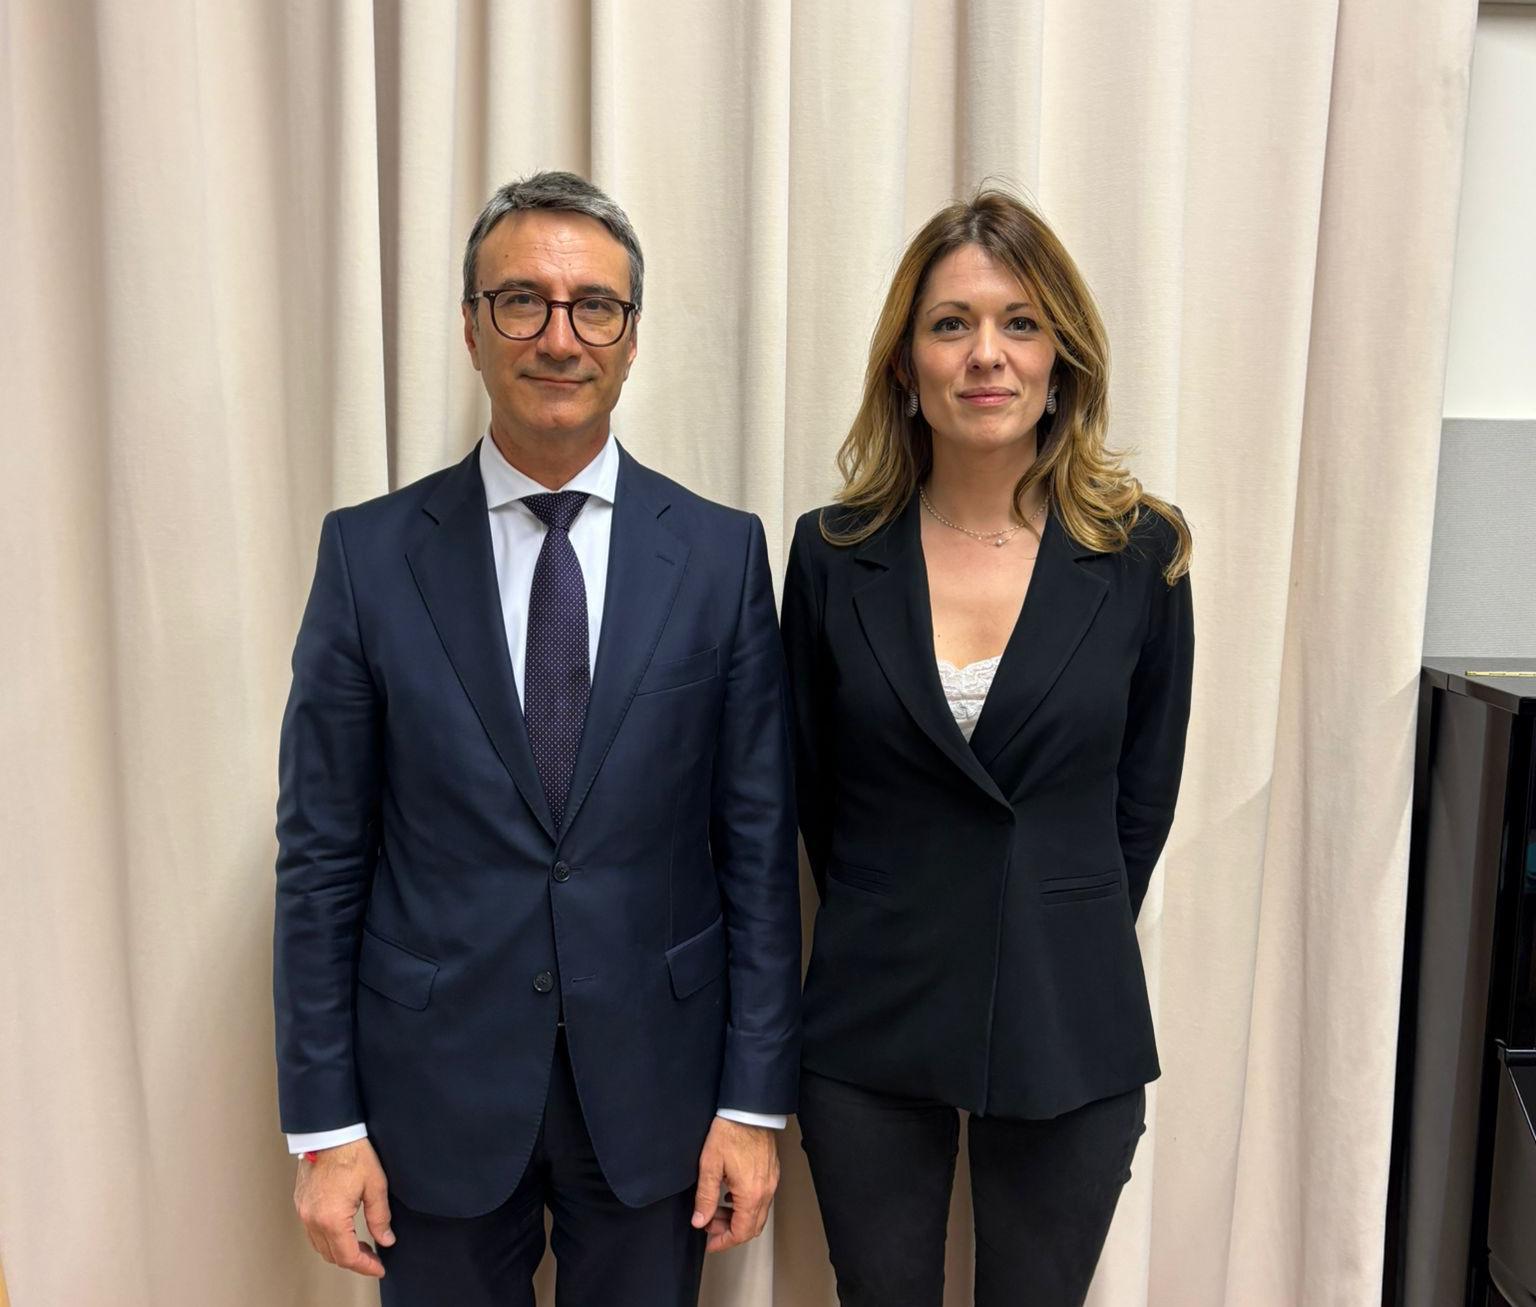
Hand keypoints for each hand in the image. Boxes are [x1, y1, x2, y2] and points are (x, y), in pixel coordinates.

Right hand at [293, 1138, 394, 1277]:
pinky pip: (312, 1232)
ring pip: (320, 1246)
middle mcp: (313, 1219)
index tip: (379, 1267)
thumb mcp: (375, 1185)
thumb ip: (380, 1217)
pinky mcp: (300, 1203)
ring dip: (340, 1251)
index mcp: (332, 1218)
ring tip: (361, 1246)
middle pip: (332, 1255)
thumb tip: (386, 1239)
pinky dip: (328, 1238)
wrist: (329, 1132)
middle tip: (373, 1258)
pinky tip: (342, 1232)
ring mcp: (303, 1212)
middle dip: (354, 1260)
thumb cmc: (352, 1153)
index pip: (348, 1256)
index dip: (366, 1266)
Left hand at [691, 1118, 779, 1253]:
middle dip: (730, 1231)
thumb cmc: (730, 1132)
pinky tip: (731, 1195)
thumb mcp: (710, 1165)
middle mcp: (766, 1191)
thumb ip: (705, 1197)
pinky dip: (747, 1205)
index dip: (724, 1242)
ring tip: (717, 1210)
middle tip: (710, 1225)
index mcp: (751, 1194)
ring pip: (758, 1213)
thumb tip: (700, 1221)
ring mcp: (771, 1181)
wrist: (749, 1109)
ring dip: (738, 1218)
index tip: (710, 1243)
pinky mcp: (772, 1172)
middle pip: (752, 1227)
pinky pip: (762, 1199)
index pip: (741, 1232)